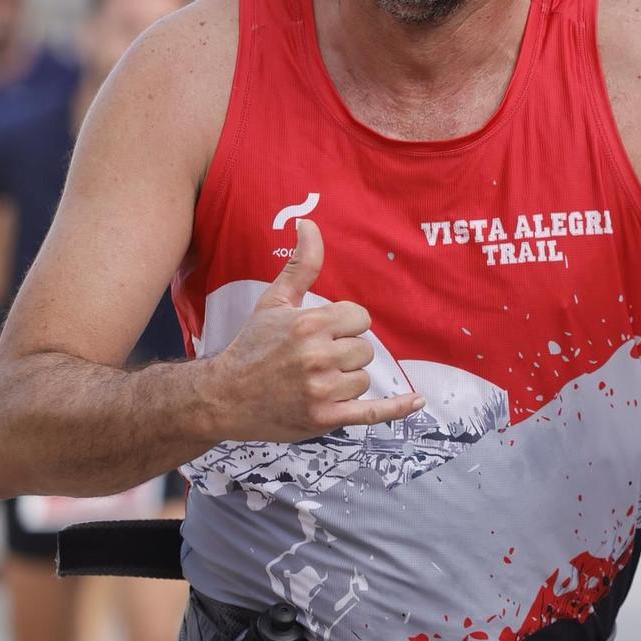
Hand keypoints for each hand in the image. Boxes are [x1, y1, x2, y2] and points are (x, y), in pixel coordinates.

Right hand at [210, 218, 422, 439]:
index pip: (360, 319)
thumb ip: (301, 264)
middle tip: (313, 360)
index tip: (323, 334)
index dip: (345, 325)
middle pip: (365, 350)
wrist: (223, 396)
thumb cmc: (252, 346)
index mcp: (310, 324)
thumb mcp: (274, 301)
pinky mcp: (325, 418)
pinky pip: (372, 413)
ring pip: (364, 378)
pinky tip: (416, 401)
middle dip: (345, 354)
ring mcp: (322, 390)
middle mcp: (318, 356)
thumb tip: (308, 222)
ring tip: (312, 381)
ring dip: (346, 380)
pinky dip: (396, 408)